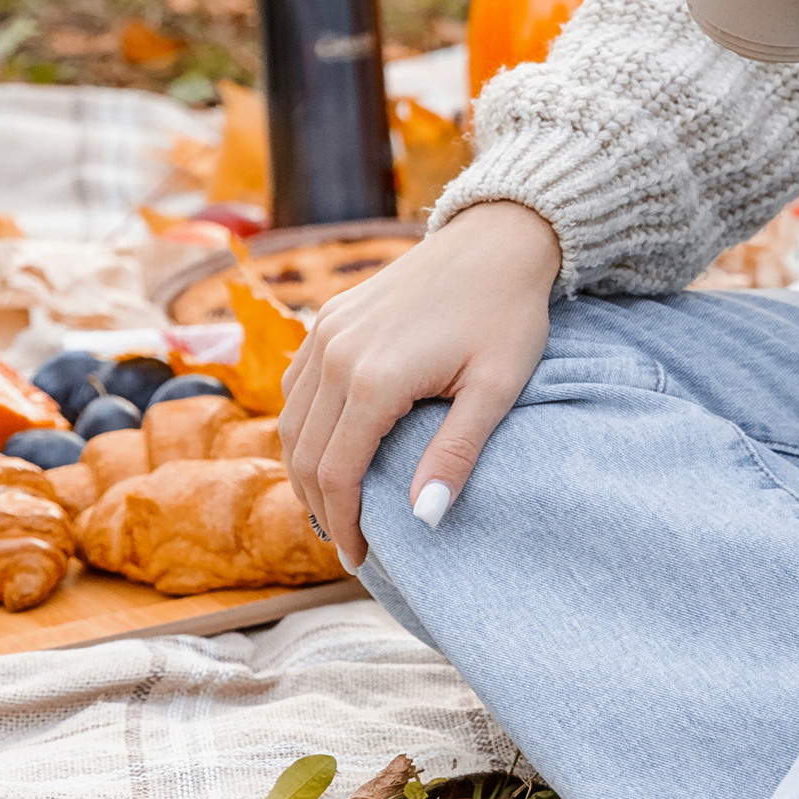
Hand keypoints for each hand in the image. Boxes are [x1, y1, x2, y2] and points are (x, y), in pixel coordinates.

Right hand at [278, 198, 560, 569]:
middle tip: (349, 545)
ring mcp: (325, 332)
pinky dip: (302, 429)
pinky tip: (329, 452)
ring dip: (306, 471)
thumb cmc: (507, 314)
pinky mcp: (327, 319)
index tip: (362, 559)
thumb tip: (423, 520)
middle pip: (305, 455)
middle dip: (323, 508)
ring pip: (291, 422)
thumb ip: (456, 454)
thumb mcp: (496, 388)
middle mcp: (336, 354)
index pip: (338, 474)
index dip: (345, 524)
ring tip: (337, 508)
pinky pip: (295, 387)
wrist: (497, 238)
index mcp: (374, 378)